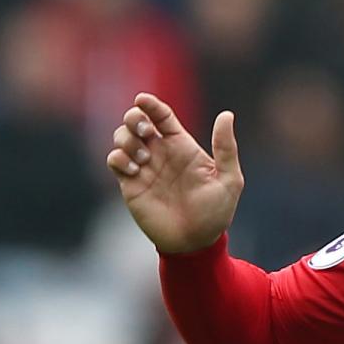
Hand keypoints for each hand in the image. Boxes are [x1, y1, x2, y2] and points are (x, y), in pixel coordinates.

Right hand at [106, 92, 242, 254]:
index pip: (161, 116)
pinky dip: (118, 158)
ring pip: (121, 137)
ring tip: (144, 157)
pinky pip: (114, 160)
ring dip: (126, 139)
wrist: (196, 243)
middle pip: (136, 121)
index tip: (143, 100)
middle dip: (133, 117)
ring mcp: (144, 167)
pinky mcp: (130, 184)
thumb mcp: (229, 180)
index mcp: (182, 146)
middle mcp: (160, 153)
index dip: (150, 104)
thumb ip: (226, 148)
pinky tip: (134, 168)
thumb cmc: (216, 212)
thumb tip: (227, 115)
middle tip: (143, 130)